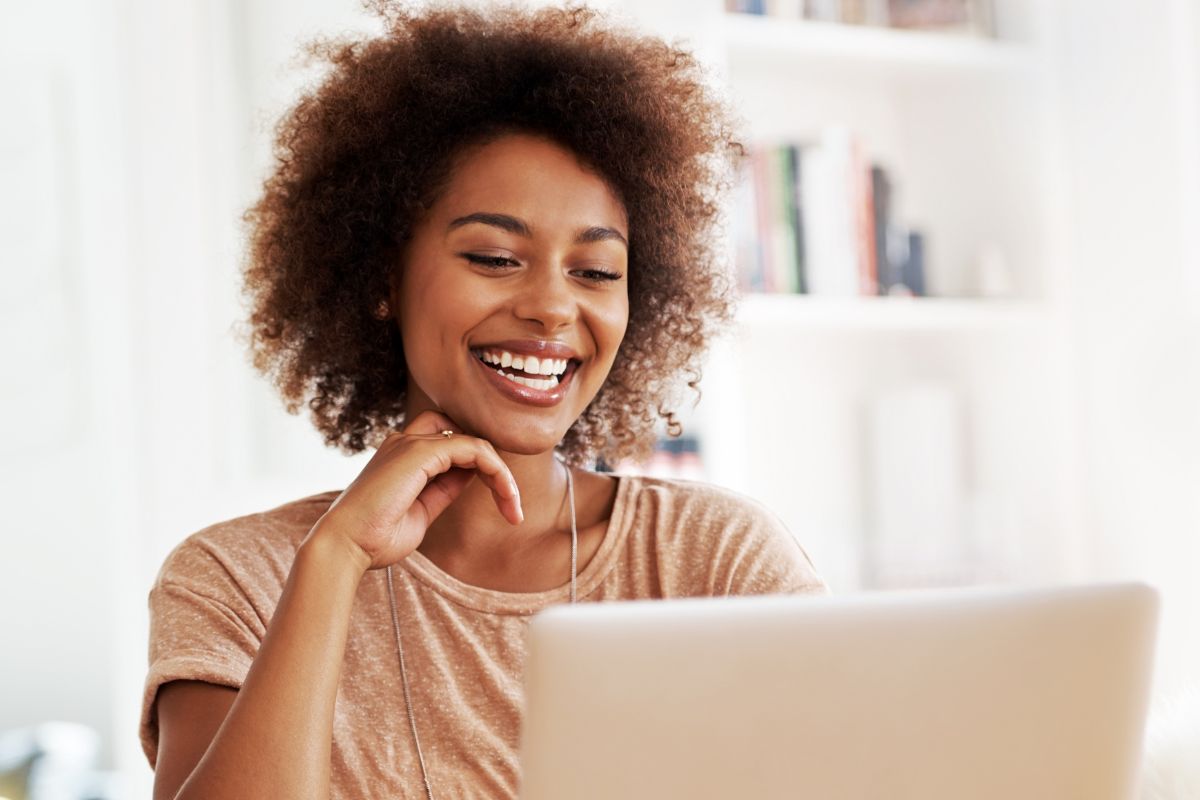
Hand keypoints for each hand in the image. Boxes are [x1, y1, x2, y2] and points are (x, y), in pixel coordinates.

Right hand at [306, 409, 522, 571]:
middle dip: (494, 467)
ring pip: (474, 443)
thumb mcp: (422, 512)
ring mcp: (410, 444)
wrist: (345, 546)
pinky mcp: (419, 452)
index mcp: (402, 456)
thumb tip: (472, 475)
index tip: (505, 506)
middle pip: (466, 437)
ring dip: (501, 474)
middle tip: (512, 506)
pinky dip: (495, 470)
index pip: (455, 447)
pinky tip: (504, 495)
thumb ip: (444, 490)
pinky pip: (473, 448)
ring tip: (513, 508)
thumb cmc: (376, 538)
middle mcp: (405, 443)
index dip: (484, 470)